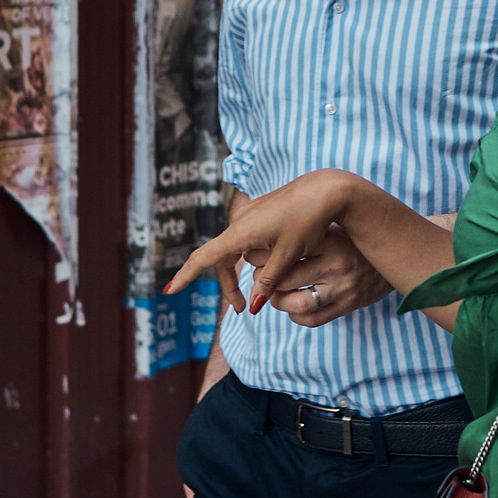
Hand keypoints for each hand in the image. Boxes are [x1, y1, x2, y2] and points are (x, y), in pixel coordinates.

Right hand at [167, 170, 361, 314]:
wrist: (328, 189)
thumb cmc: (309, 220)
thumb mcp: (288, 256)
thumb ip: (268, 281)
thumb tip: (253, 306)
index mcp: (241, 232)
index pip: (205, 258)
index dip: (186, 276)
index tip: (169, 291)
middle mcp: (240, 220)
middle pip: (223, 259)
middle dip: (230, 285)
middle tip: (243, 308)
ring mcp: (250, 214)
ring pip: (239, 250)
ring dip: (247, 270)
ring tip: (268, 285)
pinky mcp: (262, 211)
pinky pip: (250, 239)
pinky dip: (256, 256)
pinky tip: (275, 263)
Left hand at [254, 222, 391, 326]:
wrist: (394, 256)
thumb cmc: (355, 239)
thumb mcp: (335, 228)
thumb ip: (306, 231)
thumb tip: (262, 236)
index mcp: (331, 240)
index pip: (284, 250)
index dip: (261, 255)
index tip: (252, 255)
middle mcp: (337, 265)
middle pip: (285, 278)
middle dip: (264, 279)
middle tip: (259, 276)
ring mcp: (343, 289)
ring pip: (296, 303)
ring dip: (277, 301)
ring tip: (273, 294)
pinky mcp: (349, 306)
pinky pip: (313, 319)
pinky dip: (296, 316)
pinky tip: (293, 307)